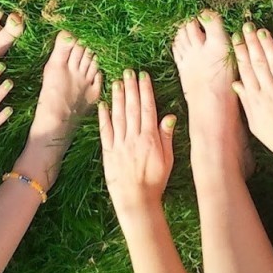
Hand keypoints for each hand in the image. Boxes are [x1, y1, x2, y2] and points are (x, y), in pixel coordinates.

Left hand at [99, 70, 175, 211]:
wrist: (136, 200)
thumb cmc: (155, 181)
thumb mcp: (168, 160)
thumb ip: (166, 137)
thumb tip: (169, 116)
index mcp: (150, 138)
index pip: (147, 109)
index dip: (145, 91)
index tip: (143, 76)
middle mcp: (134, 138)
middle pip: (132, 108)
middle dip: (131, 88)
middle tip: (128, 72)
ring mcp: (120, 144)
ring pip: (118, 115)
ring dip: (118, 97)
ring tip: (117, 82)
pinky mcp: (108, 152)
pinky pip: (105, 131)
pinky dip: (104, 117)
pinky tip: (103, 104)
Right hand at [231, 24, 272, 159]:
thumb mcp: (255, 124)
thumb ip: (246, 102)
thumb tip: (236, 83)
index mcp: (256, 102)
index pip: (246, 71)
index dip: (240, 53)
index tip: (237, 38)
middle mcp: (270, 95)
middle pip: (259, 64)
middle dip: (251, 44)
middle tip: (247, 27)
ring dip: (267, 46)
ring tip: (261, 31)